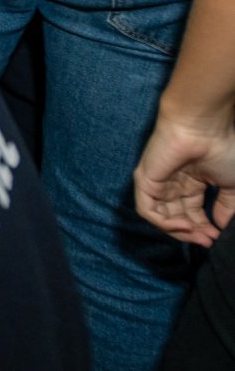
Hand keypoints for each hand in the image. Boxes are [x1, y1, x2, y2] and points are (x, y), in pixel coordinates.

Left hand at [134, 110, 234, 246]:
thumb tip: (222, 227)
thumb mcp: (231, 185)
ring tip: (199, 236)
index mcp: (191, 183)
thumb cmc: (221, 149)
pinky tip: (185, 225)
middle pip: (177, 217)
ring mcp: (157, 182)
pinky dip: (164, 223)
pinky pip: (147, 210)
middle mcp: (172, 184)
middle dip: (192, 233)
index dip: (203, 228)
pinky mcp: (144, 180)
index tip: (217, 238)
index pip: (191, 213)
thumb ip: (227, 207)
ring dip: (180, 231)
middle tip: (208, 242)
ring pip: (161, 217)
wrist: (203, 128)